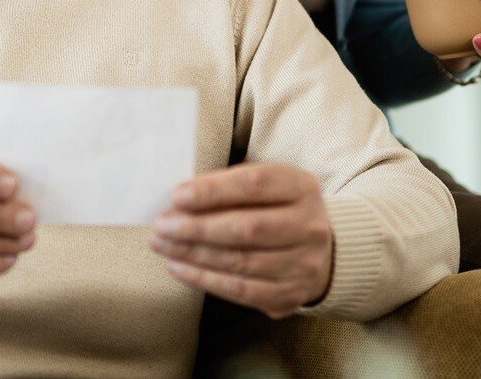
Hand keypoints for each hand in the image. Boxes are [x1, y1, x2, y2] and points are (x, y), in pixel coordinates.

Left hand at [149, 163, 333, 318]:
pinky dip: (204, 279)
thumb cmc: (277, 209)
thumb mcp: (266, 186)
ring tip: (163, 245)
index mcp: (302, 188)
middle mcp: (310, 227)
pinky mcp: (289, 295)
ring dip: (193, 254)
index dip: (213, 190)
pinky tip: (178, 268)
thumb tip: (181, 198)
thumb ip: (229, 186)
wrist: (319, 252)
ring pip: (240, 262)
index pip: (254, 184)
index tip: (177, 196)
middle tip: (162, 225)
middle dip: (197, 227)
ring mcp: (303, 265)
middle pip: (247, 228)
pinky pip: (240, 290)